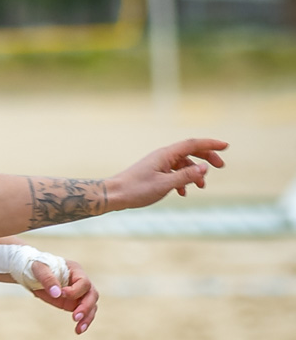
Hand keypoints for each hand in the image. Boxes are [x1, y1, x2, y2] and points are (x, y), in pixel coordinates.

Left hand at [28, 259, 98, 335]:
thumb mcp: (39, 269)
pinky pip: (83, 313)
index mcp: (76, 271)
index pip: (83, 282)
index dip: (75, 290)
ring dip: (87, 318)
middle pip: (92, 295)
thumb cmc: (37, 266)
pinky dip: (83, 322)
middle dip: (85, 307)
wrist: (33, 273)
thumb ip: (48, 279)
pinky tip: (78, 330)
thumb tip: (56, 293)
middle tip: (75, 317)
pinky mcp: (74, 304)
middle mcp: (80, 282)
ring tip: (79, 329)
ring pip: (91, 306)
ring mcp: (79, 294)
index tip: (61, 294)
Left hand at [111, 138, 226, 209]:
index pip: (193, 144)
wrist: (114, 195)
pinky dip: (182, 180)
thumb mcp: (164, 185)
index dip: (211, 144)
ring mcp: (158, 164)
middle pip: (190, 151)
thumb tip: (205, 168)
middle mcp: (162, 156)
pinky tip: (183, 193)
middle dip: (207, 157)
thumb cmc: (136, 189)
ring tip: (201, 187)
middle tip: (221, 167)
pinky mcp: (154, 173)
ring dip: (194, 173)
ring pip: (182, 164)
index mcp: (166, 154)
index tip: (226, 146)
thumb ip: (185, 177)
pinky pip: (173, 172)